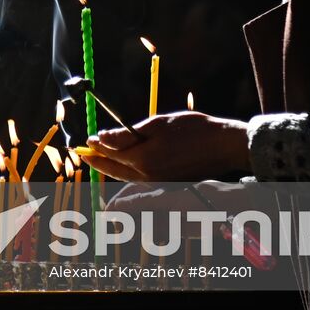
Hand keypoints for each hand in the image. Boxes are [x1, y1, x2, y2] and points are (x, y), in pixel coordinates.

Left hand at [80, 111, 251, 181]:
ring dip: (111, 168)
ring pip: (125, 178)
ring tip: (99, 158)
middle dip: (98, 160)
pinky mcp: (167, 185)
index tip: (88, 139)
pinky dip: (127, 173)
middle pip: (114, 169)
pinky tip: (124, 165)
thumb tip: (101, 137)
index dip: (97, 145)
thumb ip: (127, 133)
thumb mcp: (157, 124)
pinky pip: (139, 181)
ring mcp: (158, 183)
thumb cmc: (193, 129)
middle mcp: (148, 176)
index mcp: (144, 160)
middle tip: (84, 152)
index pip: (111, 153)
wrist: (224, 146)